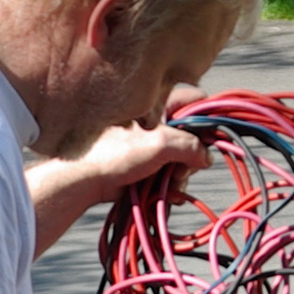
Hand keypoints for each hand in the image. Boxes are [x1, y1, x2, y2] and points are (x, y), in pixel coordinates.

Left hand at [72, 114, 200, 196]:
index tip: (207, 140)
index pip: (197, 100)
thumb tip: (206, 157)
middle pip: (193, 135)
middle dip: (191, 157)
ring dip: (180, 176)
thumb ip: (190, 146)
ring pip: (183, 158)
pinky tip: (166, 194)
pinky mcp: (148, 164)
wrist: (86, 181)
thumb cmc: (115, 154)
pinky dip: (171, 185)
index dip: (207, 119)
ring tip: (168, 185)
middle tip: (180, 170)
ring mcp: (153, 144)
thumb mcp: (160, 144)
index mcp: (160, 105)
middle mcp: (158, 122)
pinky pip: (170, 173)